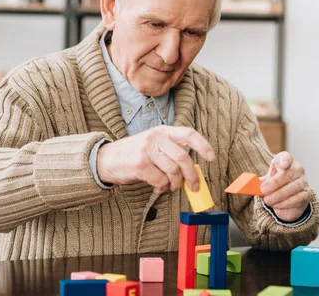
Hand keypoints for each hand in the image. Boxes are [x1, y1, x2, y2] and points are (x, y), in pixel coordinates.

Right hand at [96, 126, 214, 194]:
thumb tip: (193, 173)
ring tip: (169, 187)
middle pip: (183, 157)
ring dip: (174, 184)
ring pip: (172, 171)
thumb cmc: (135, 155)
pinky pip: (160, 180)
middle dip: (191, 176)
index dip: (203, 146)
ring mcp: (147, 149)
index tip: (211, 158)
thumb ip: (172, 154)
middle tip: (193, 187)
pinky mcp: (139, 163)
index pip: (188, 134)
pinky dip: (162, 188)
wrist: (107, 159)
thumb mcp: (155, 147)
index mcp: (163, 131)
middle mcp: (156, 137)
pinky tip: (157, 187)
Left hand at [260, 152, 310, 221]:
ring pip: (293, 187)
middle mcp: (297, 169)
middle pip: (289, 173)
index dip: (285, 160)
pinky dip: (285, 203)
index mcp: (285, 162)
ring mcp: (304, 181)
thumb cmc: (273, 188)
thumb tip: (247, 185)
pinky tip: (276, 205)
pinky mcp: (306, 194)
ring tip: (268, 201)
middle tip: (263, 191)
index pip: (287, 157)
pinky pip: (298, 198)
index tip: (282, 166)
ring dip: (278, 195)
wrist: (284, 201)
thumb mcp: (263, 183)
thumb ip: (256, 184)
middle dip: (274, 183)